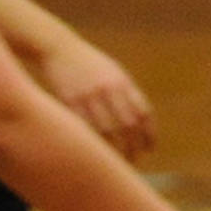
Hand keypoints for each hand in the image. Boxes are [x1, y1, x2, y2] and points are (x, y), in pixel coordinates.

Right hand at [38, 42, 153, 160]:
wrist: (60, 49)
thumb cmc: (90, 64)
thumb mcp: (113, 72)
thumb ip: (127, 93)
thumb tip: (141, 122)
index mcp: (122, 82)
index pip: (143, 112)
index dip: (149, 133)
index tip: (149, 149)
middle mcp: (108, 89)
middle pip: (128, 124)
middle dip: (133, 146)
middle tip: (134, 159)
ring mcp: (89, 95)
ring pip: (107, 130)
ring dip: (114, 149)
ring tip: (117, 161)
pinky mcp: (70, 102)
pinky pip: (85, 128)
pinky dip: (93, 143)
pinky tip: (97, 152)